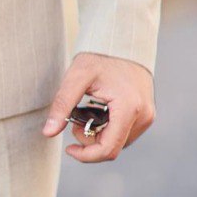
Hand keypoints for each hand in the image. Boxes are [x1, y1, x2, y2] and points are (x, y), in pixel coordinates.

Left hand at [41, 52, 155, 162]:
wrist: (122, 41)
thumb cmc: (99, 56)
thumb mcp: (76, 78)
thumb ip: (62, 105)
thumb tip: (48, 133)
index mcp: (128, 108)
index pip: (108, 149)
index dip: (86, 155)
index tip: (68, 147)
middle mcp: (143, 116)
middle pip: (113, 147)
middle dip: (90, 141)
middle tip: (76, 119)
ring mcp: (147, 116)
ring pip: (119, 142)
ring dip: (99, 135)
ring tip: (88, 111)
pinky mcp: (146, 113)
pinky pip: (125, 133)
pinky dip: (108, 129)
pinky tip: (99, 111)